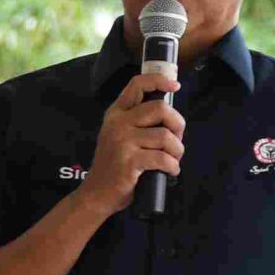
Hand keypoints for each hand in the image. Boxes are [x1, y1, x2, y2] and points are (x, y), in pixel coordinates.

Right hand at [79, 71, 183, 217]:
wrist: (97, 194)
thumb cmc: (114, 166)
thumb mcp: (119, 136)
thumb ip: (137, 122)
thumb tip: (170, 117)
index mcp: (116, 113)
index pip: (137, 85)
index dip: (159, 81)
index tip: (175, 86)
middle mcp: (118, 123)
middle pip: (160, 108)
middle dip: (177, 124)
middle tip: (176, 140)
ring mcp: (123, 141)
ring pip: (165, 135)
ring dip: (177, 150)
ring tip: (173, 160)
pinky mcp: (130, 161)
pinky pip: (163, 158)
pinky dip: (172, 166)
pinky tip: (170, 171)